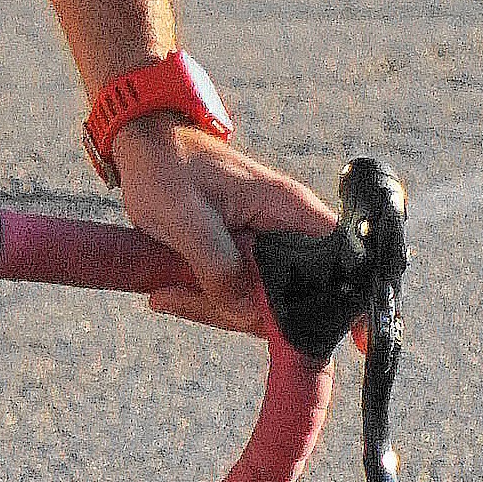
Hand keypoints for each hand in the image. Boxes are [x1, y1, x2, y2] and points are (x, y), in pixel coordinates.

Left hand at [111, 116, 336, 336]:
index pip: (338, 262)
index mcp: (290, 208)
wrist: (144, 149)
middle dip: (244, 312)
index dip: (332, 303)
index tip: (308, 332)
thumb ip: (218, 266)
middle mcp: (286, 229)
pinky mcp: (242, 258)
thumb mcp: (187, 219)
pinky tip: (170, 290)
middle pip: (294, 296)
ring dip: (213, 308)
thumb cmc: (167, 165)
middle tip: (194, 301)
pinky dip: (203, 300)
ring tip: (169, 291)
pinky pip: (234, 295)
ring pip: (258, 302)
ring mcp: (264, 246)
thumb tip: (244, 312)